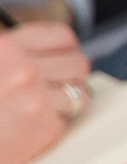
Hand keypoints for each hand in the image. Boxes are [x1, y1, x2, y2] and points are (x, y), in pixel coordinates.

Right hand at [0, 23, 92, 163]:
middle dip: (70, 74)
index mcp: (8, 48)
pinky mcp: (46, 127)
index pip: (62, 36)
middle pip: (79, 62)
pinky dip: (54, 122)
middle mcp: (26, 70)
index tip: (63, 57)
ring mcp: (38, 99)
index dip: (65, 49)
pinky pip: (69, 117)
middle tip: (55, 85)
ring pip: (80, 91)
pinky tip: (30, 125)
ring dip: (66, 99)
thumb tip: (57, 48)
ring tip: (40, 106)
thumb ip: (16, 52)